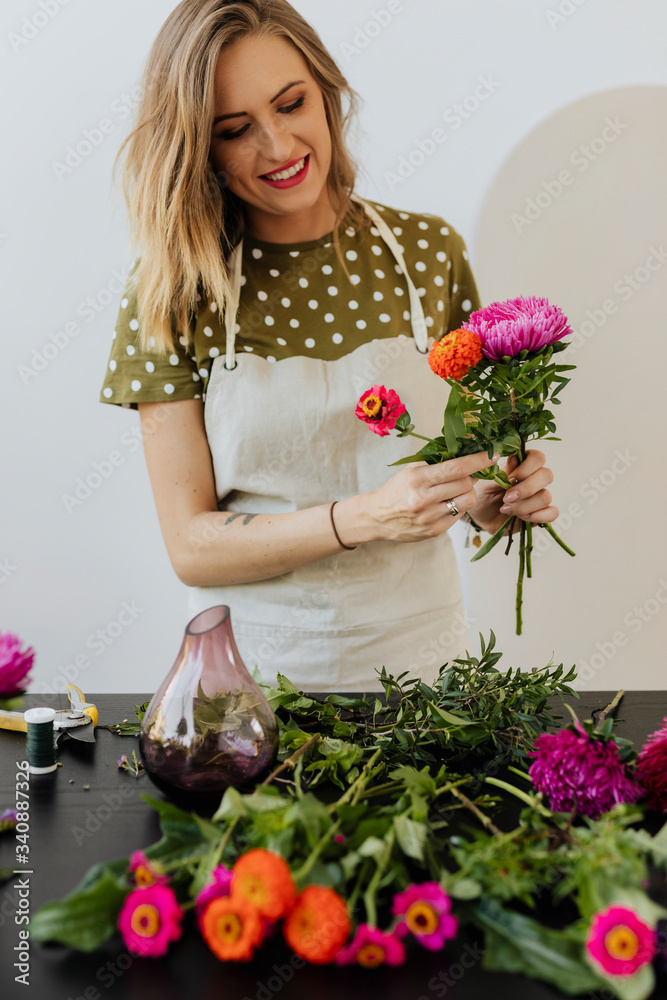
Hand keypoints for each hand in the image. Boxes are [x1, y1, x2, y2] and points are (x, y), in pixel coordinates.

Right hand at [365, 450, 498, 542]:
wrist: (377, 517)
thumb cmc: (397, 489)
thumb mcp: (411, 470)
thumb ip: (436, 461)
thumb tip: (466, 449)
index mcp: (417, 479)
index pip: (456, 468)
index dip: (478, 460)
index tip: (492, 454)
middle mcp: (424, 500)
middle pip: (466, 484)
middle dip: (473, 475)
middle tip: (470, 472)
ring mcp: (430, 518)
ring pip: (467, 501)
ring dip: (468, 492)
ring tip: (457, 488)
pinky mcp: (435, 531)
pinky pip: (459, 515)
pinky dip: (458, 506)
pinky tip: (447, 502)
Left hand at [471, 449, 557, 534]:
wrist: (480, 515)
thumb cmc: (483, 493)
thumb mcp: (486, 482)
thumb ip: (502, 471)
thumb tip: (516, 459)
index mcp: (522, 464)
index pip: (538, 457)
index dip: (526, 468)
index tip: (510, 479)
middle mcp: (534, 478)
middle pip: (547, 475)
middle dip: (526, 488)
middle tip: (506, 497)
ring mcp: (539, 495)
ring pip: (546, 496)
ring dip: (525, 505)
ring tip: (506, 509)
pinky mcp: (542, 513)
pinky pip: (553, 513)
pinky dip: (537, 516)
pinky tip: (521, 518)